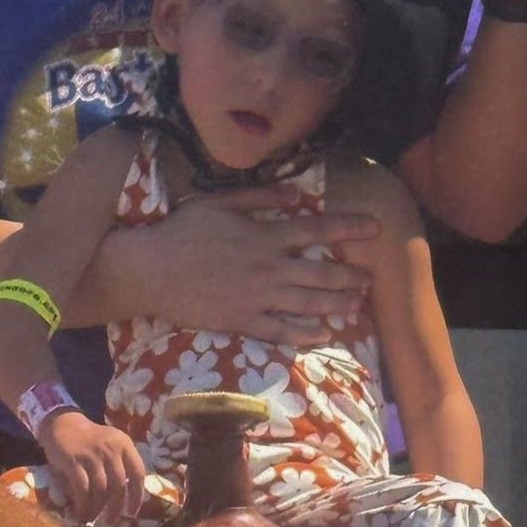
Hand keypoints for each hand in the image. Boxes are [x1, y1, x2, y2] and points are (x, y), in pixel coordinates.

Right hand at [38, 410, 146, 525]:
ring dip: (96, 509)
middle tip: (110, 522)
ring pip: (100, 490)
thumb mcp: (110, 445)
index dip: (137, 496)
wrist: (62, 424)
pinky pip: (82, 489)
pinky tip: (80, 513)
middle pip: (119, 485)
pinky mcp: (73, 461)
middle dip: (115, 508)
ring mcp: (91, 454)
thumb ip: (121, 465)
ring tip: (92, 519)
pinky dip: (82, 504)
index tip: (131, 513)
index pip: (138, 472)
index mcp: (124, 443)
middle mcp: (110, 448)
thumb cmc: (90, 441)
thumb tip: (127, 500)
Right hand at [103, 185, 375, 346]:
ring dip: (338, 304)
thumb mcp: (219, 203)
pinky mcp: (243, 320)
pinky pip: (282, 330)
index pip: (316, 230)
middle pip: (321, 272)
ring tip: (357, 305)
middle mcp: (268, 267)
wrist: (152, 271)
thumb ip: (259, 197)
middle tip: (369, 279)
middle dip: (351, 276)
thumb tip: (294, 193)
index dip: (349, 227)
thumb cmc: (182, 231)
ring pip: (308, 303)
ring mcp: (257, 297)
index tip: (375, 227)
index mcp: (264, 235)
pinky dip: (306, 332)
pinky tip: (325, 333)